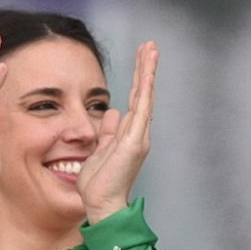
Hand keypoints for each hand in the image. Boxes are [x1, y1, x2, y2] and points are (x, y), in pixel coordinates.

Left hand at [76, 41, 156, 222]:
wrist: (102, 203)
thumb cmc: (99, 183)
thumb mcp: (99, 149)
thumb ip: (107, 131)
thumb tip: (112, 112)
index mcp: (128, 134)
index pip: (134, 100)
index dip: (137, 79)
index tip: (141, 58)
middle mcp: (137, 132)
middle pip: (142, 94)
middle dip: (145, 68)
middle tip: (150, 45)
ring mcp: (138, 136)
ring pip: (144, 96)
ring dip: (147, 72)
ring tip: (151, 50)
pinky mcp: (134, 141)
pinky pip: (141, 110)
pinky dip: (145, 90)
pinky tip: (147, 73)